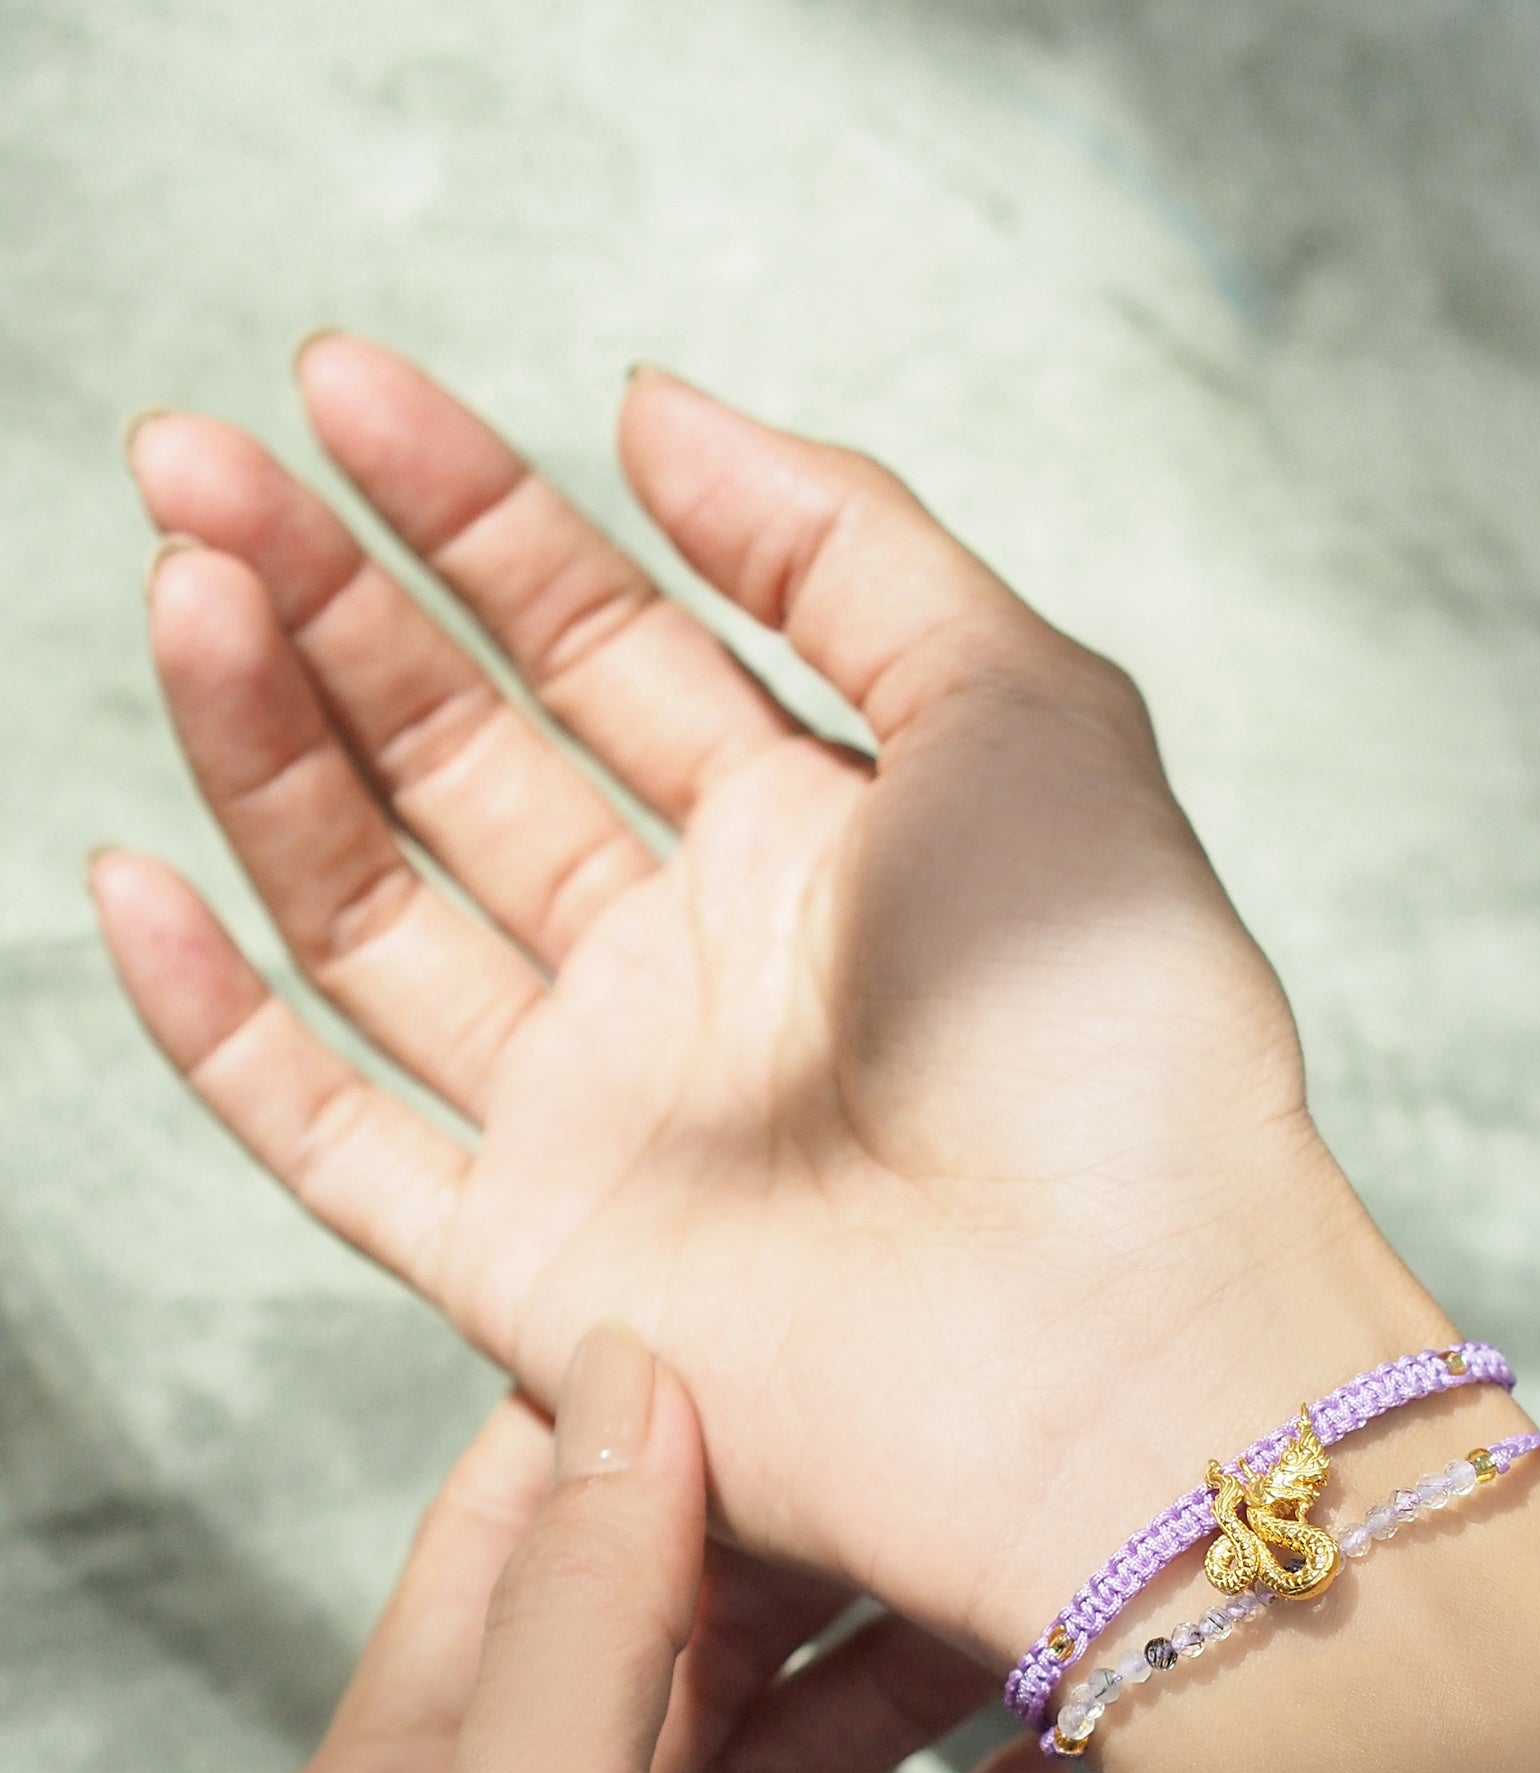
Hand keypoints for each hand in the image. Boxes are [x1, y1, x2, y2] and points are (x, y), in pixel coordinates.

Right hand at [95, 337, 1436, 1660]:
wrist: (1113, 1327)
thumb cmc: (1112, 1027)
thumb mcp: (1022, 710)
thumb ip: (837, 545)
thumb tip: (647, 407)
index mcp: (809, 840)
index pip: (596, 640)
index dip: (469, 511)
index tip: (339, 387)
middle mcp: (688, 974)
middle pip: (459, 757)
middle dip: (329, 603)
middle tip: (195, 464)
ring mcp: (601, 1122)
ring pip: (373, 915)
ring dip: (266, 755)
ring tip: (187, 591)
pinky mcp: (532, 1265)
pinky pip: (331, 1141)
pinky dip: (220, 1031)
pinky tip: (135, 882)